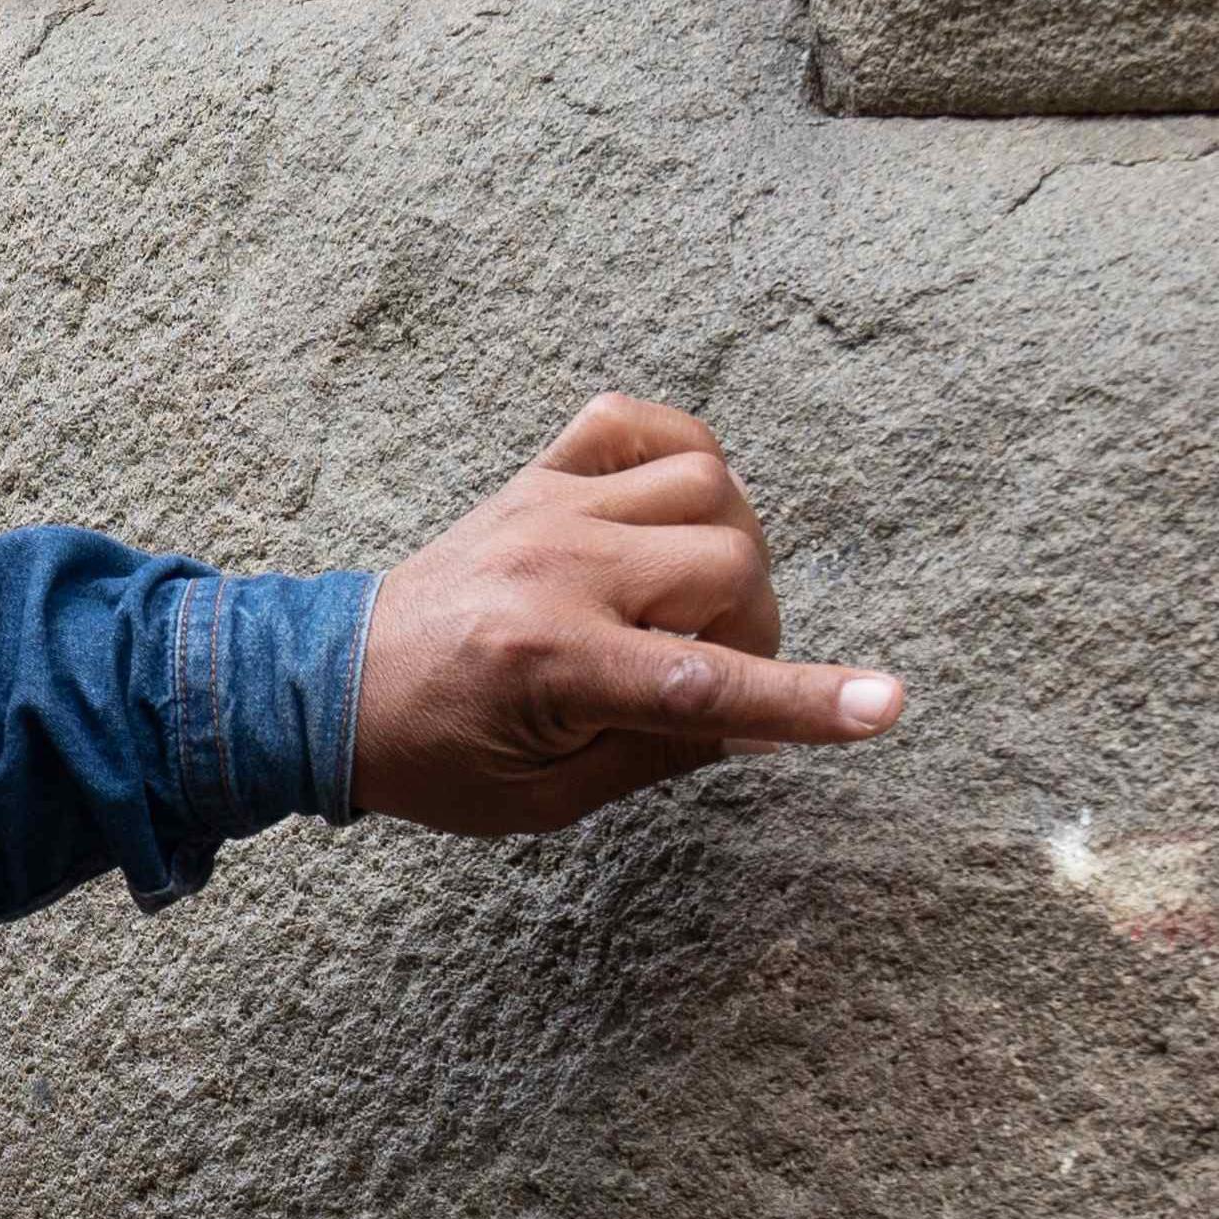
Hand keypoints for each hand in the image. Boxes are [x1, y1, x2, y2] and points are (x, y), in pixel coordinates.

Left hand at [348, 396, 904, 834]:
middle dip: (755, 628)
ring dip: (728, 547)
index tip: (887, 707)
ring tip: (690, 601)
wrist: (331, 685)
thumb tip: (760, 724)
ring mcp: (548, 511)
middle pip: (729, 564)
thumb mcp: (545, 797)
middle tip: (713, 670)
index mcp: (553, 665)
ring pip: (706, 485)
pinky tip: (666, 512)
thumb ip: (659, 752)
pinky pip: (636, 421)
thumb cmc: (437, 757)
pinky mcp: (537, 477)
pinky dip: (676, 452)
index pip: (705, 683)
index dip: (806, 701)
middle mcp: (557, 571)